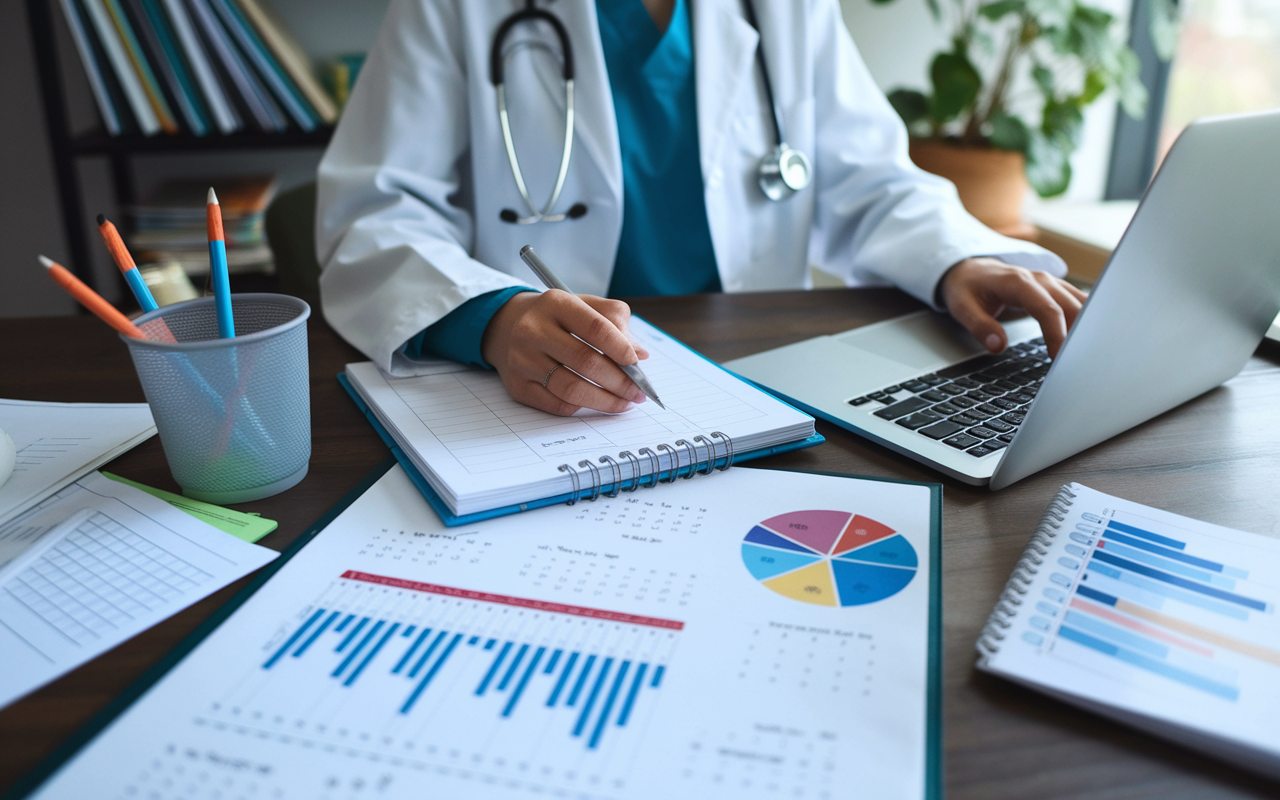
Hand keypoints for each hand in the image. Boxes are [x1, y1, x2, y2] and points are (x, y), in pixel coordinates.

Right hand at [481, 290, 649, 415]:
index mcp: (556, 303)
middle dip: (620, 381)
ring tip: (625, 403)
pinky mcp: (517, 385)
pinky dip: (582, 407)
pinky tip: (597, 403)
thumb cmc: (558, 318)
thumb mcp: (586, 306)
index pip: (596, 328)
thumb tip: (640, 354)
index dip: (621, 349)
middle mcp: (533, 330)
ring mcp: (522, 359)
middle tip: (638, 392)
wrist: (509, 326)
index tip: (637, 364)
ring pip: (571, 389)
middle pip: (586, 361)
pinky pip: (556, 405)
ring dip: (605, 401)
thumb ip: (616, 323)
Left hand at [940, 257, 1086, 357]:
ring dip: (1088, 327)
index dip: (1057, 334)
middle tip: (1079, 364)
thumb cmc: (966, 288)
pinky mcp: (1055, 289)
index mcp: (1018, 282)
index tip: (1059, 358)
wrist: (970, 269)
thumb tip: (998, 346)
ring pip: (1081, 303)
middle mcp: (1040, 279)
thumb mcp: (962, 308)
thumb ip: (980, 327)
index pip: (1047, 309)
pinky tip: (1090, 340)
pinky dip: (1087, 320)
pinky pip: (1079, 302)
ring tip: (1089, 355)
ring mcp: (1051, 283)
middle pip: (1071, 307)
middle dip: (1078, 335)